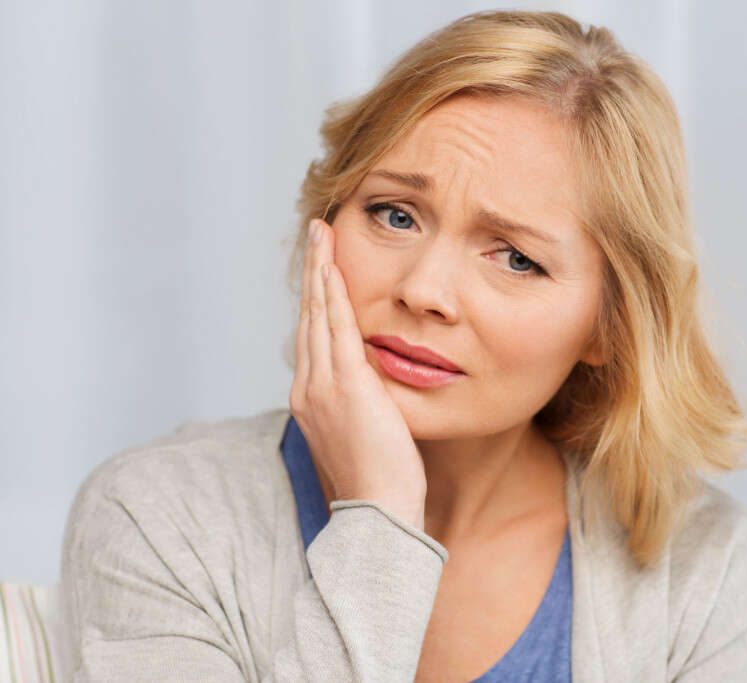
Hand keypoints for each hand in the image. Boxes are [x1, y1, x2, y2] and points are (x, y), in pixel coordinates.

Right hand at [289, 218, 426, 530]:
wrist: (379, 508)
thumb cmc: (380, 477)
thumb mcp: (365, 430)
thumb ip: (363, 399)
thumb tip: (374, 382)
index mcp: (311, 398)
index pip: (313, 336)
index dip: (316, 298)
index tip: (321, 268)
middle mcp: (308, 387)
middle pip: (309, 316)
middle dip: (313, 271)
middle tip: (317, 234)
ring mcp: (322, 385)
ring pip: (318, 315)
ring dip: (320, 271)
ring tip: (322, 236)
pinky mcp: (345, 385)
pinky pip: (336, 329)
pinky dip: (333, 296)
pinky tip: (333, 269)